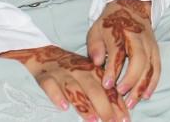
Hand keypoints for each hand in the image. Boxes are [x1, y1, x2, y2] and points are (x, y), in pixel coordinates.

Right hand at [0, 45, 127, 120]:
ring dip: (84, 105)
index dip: (117, 104)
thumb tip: (119, 112)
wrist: (45, 54)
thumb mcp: (89, 76)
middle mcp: (80, 72)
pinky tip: (63, 107)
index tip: (124, 119)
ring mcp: (63, 74)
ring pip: (75, 89)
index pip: (107, 89)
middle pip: (94, 89)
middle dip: (104, 106)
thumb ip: (102, 91)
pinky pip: (51, 87)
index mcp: (93, 71)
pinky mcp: (46, 78)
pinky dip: (58, 97)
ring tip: (93, 119)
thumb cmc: (72, 69)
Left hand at [86, 0, 158, 110]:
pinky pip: (157, 68)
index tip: (106, 84)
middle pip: (139, 59)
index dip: (113, 69)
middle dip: (131, 78)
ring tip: (132, 102)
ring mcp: (149, 43)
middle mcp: (138, 37)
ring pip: (150, 66)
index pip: (118, 51)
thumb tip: (97, 62)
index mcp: (120, 30)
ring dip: (142, 86)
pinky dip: (153, 82)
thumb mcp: (96, 29)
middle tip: (120, 93)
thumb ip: (95, 46)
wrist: (132, 8)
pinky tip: (146, 95)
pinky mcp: (156, 50)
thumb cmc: (110, 23)